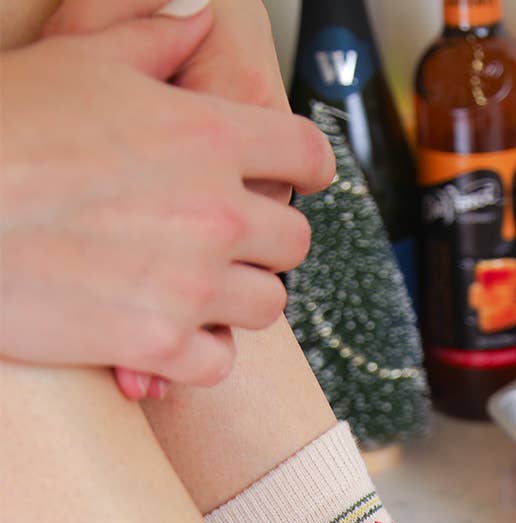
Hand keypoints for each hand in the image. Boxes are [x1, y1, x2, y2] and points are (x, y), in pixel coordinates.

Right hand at [0, 12, 334, 386]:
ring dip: (237, 297)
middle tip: (230, 240)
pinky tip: (174, 334)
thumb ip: (148, 40)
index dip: (308, 166)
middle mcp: (215, 212)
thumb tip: (196, 17)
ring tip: (199, 288)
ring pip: (265, 306)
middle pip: (292, 241)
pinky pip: (219, 362)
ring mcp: (192, 285)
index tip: (301, 177)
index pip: (304, 154)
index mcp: (207, 135)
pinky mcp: (159, 345)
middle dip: (265, 239)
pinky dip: (201, 353)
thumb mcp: (74, 58)